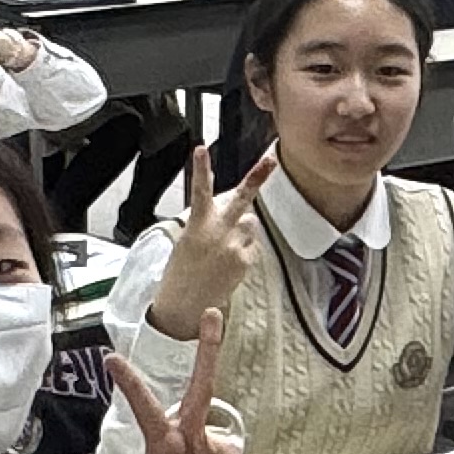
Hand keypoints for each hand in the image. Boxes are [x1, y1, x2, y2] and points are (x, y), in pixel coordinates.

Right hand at [149, 149, 277, 342]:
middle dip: (258, 177)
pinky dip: (244, 250)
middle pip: (241, 198)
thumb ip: (208, 221)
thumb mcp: (187, 239)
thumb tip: (232, 210)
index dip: (201, 168)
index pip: (199, 190)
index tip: (200, 148)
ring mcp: (233, 246)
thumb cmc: (182, 271)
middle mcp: (217, 232)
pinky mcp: (244, 261)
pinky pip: (252, 245)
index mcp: (197, 224)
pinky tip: (228, 263)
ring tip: (225, 248)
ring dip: (243, 229)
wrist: (184, 304)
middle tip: (271, 159)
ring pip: (250, 224)